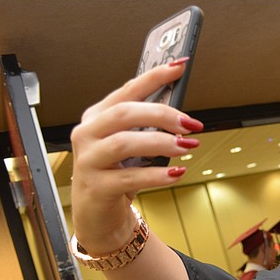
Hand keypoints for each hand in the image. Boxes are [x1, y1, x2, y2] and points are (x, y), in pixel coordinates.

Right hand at [70, 59, 203, 254]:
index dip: (154, 76)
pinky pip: (130, 177)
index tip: (180, 66)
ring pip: (124, 143)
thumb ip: (148, 127)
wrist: (97, 214)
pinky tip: (177, 173)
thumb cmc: (117, 174)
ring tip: (187, 147)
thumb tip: (181, 114)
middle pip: (124, 114)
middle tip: (191, 124)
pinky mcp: (97, 187)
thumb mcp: (131, 145)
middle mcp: (88, 134)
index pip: (127, 90)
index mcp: (97, 117)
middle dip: (162, 115)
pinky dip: (158, 174)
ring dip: (161, 143)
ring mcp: (89, 160)